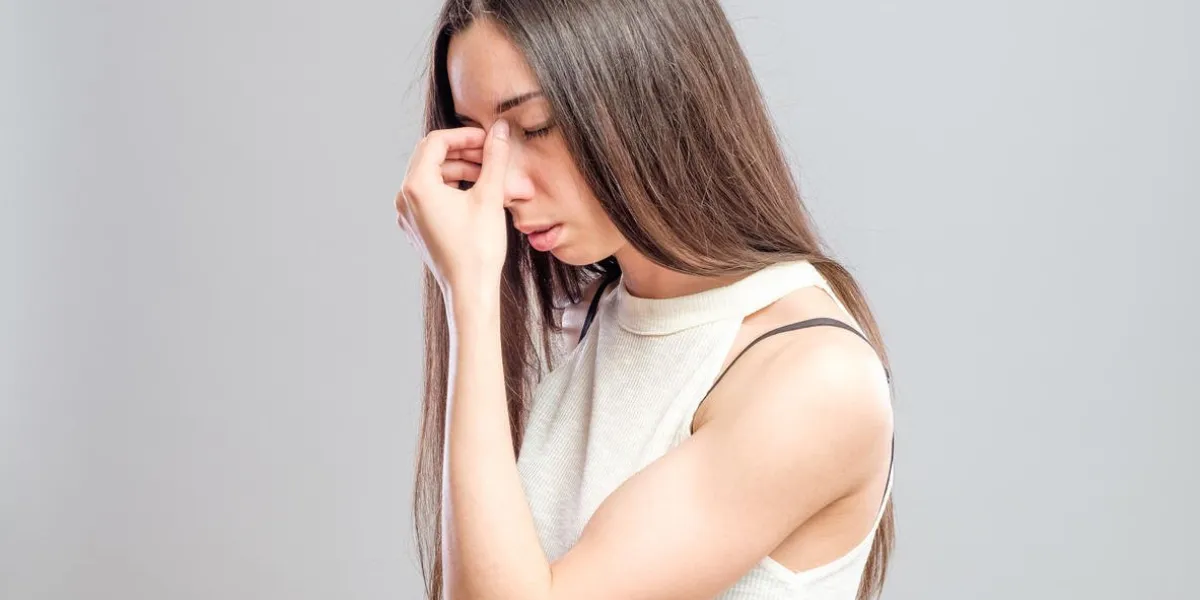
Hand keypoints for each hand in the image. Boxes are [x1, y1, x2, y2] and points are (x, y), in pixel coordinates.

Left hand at [395, 119, 511, 301]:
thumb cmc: (478, 248)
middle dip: (463, 152)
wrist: (470, 292)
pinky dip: (452, 189)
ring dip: (460, 170)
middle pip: (431, 158)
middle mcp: (404, 199)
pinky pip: (430, 197)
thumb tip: (501, 130)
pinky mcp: (416, 228)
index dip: (465, 135)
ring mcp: (407, 215)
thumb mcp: (490, 197)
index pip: (436, 143)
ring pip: (432, 178)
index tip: (488, 139)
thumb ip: (495, 158)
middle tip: (490, 154)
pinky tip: (477, 195)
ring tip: (489, 177)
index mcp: (417, 187)